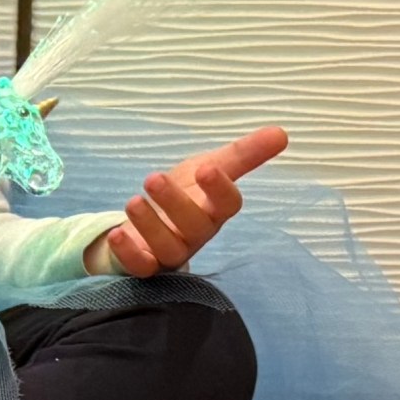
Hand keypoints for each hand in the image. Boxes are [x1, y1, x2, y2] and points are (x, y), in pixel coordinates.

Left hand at [89, 127, 288, 278]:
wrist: (149, 220)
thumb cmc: (186, 194)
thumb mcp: (210, 167)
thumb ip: (243, 154)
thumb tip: (282, 133)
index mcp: (214, 209)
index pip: (228, 205)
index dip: (220, 190)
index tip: (208, 169)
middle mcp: (195, 233)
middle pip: (195, 227)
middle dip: (176, 203)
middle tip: (155, 178)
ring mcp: (170, 252)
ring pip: (168, 248)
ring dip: (150, 225)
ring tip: (133, 201)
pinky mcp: (144, 264)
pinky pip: (141, 267)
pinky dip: (129, 253)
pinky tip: (117, 233)